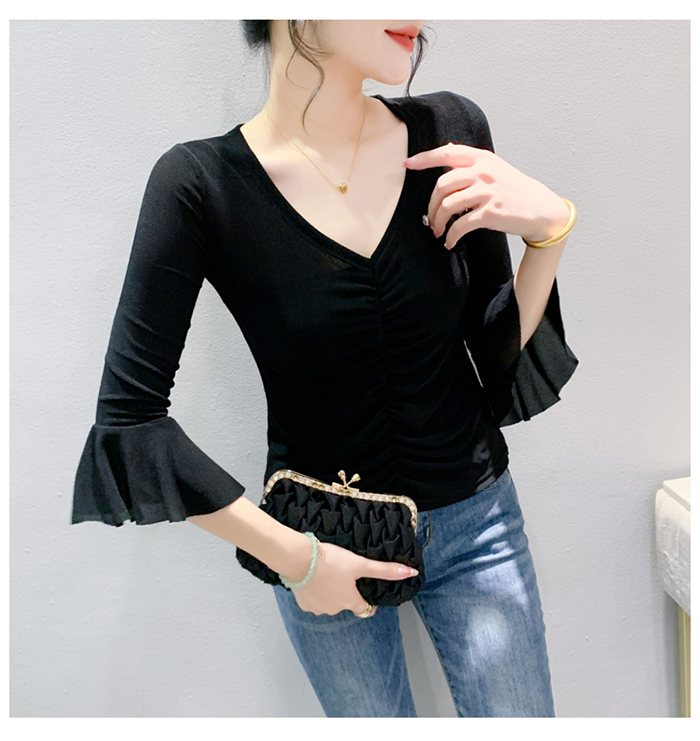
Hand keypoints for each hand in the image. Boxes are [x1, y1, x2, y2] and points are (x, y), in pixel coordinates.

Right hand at [281, 541, 417, 617]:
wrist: (298, 559)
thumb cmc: (330, 560)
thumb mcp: (360, 563)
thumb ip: (385, 570)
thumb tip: (412, 573)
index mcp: (350, 601)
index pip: (365, 608)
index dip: (366, 599)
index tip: (363, 588)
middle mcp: (335, 610)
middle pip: (345, 603)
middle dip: (345, 592)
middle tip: (342, 573)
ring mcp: (318, 609)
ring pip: (329, 602)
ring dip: (330, 591)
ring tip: (327, 573)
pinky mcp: (303, 604)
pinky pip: (313, 600)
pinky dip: (315, 592)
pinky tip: (313, 578)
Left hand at [403, 142, 569, 247]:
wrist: (540, 208)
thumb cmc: (514, 189)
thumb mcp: (495, 167)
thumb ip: (471, 161)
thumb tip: (448, 148)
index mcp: (481, 159)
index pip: (446, 153)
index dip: (423, 158)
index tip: (406, 164)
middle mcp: (483, 172)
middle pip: (441, 185)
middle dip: (430, 206)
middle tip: (431, 219)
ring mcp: (487, 192)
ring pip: (447, 206)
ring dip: (438, 222)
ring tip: (439, 232)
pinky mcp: (490, 212)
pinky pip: (460, 225)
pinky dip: (451, 236)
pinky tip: (450, 242)